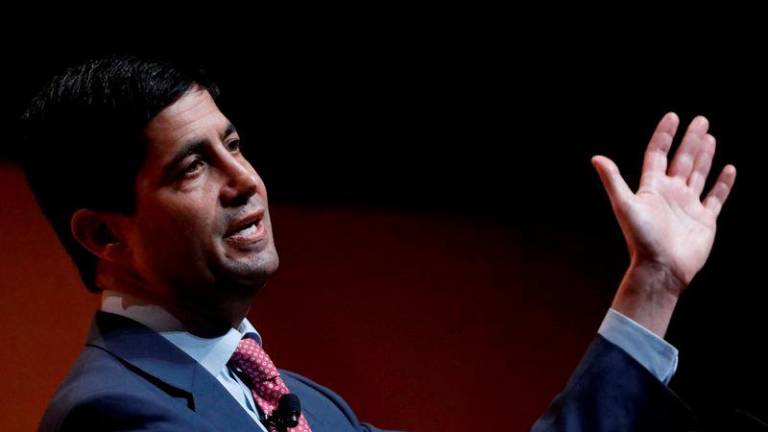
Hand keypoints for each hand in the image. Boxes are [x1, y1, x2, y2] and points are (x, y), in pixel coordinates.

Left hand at [592, 113, 735, 335]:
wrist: (661, 268)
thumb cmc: (641, 238)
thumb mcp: (624, 205)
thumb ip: (613, 180)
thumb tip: (596, 158)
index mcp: (652, 188)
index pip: (658, 154)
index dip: (664, 135)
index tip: (672, 117)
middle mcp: (670, 194)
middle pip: (682, 160)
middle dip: (691, 140)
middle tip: (700, 120)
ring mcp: (688, 206)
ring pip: (699, 174)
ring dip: (704, 156)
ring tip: (710, 136)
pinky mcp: (704, 220)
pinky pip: (716, 197)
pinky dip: (723, 183)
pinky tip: (728, 168)